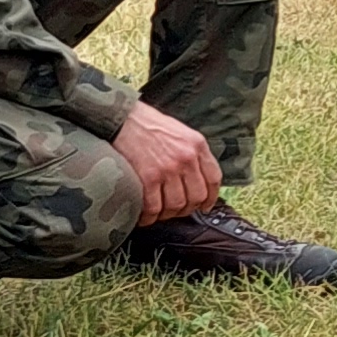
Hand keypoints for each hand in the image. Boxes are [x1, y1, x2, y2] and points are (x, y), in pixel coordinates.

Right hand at [112, 99, 220, 222]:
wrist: (122, 119)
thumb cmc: (149, 125)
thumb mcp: (181, 132)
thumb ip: (192, 153)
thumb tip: (198, 179)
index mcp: (197, 145)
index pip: (214, 179)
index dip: (210, 197)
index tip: (205, 206)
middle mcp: (186, 157)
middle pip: (197, 197)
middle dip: (187, 209)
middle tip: (176, 210)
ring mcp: (168, 168)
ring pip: (176, 205)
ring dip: (168, 214)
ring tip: (159, 212)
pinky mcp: (148, 177)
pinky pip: (154, 207)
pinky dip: (149, 216)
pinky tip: (144, 216)